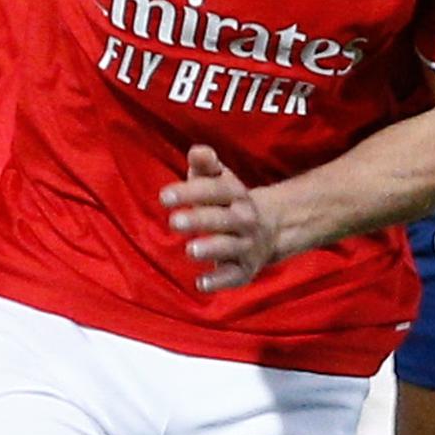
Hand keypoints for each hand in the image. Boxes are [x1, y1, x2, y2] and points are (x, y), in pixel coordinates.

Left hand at [160, 145, 284, 292]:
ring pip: (231, 247)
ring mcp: (247, 245)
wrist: (270, 228)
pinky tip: (201, 284)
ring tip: (189, 249)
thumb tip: (197, 150)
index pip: (216, 190)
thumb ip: (206, 166)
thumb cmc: (227, 201)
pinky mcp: (245, 269)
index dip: (192, 192)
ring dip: (211, 248)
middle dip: (200, 220)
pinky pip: (235, 276)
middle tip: (173, 222)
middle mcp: (245, 219)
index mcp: (236, 195)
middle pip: (224, 219)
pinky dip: (220, 281)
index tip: (164, 196)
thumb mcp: (219, 180)